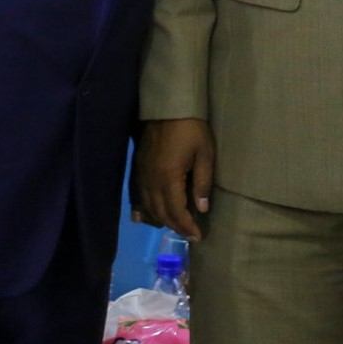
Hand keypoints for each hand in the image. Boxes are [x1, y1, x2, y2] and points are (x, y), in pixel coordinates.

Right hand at [134, 118, 214, 240]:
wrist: (167, 107)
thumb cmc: (192, 129)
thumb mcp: (205, 154)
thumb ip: (202, 183)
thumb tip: (201, 209)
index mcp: (169, 178)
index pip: (177, 212)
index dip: (187, 227)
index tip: (197, 237)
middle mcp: (152, 181)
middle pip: (161, 213)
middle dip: (176, 226)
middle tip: (190, 234)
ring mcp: (142, 175)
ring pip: (148, 207)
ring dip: (160, 220)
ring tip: (174, 226)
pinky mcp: (138, 168)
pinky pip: (137, 195)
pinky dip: (142, 209)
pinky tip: (143, 217)